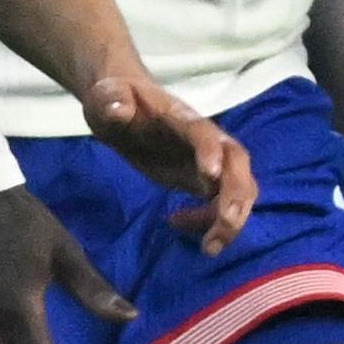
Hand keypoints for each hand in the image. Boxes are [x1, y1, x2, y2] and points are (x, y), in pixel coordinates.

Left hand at [77, 72, 254, 250]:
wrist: (119, 103)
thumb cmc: (112, 98)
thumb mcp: (103, 96)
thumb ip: (111, 100)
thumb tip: (119, 111)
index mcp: (180, 116)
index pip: (203, 132)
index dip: (210, 151)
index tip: (209, 176)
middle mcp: (203, 137)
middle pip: (237, 162)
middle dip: (237, 195)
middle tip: (222, 227)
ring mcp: (206, 159)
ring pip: (239, 186)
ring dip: (233, 218)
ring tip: (209, 247)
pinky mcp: (200, 179)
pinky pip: (221, 202)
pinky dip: (209, 221)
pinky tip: (178, 223)